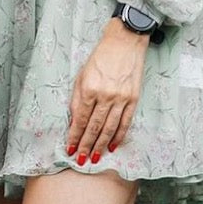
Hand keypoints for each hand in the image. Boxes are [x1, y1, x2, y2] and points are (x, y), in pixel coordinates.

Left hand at [66, 18, 148, 163]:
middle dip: (85, 145)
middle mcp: (105, 96)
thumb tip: (75, 121)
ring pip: (110, 128)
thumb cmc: (99, 58)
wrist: (124, 43)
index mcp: (89, 89)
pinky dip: (119, 136)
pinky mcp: (133, 98)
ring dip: (101, 145)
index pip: (80, 119)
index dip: (74, 136)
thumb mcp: (81, 75)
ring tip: (94, 157)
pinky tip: (113, 146)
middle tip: (80, 160)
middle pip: (94, 127)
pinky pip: (125, 122)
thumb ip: (77, 99)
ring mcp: (121, 98)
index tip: (69, 148)